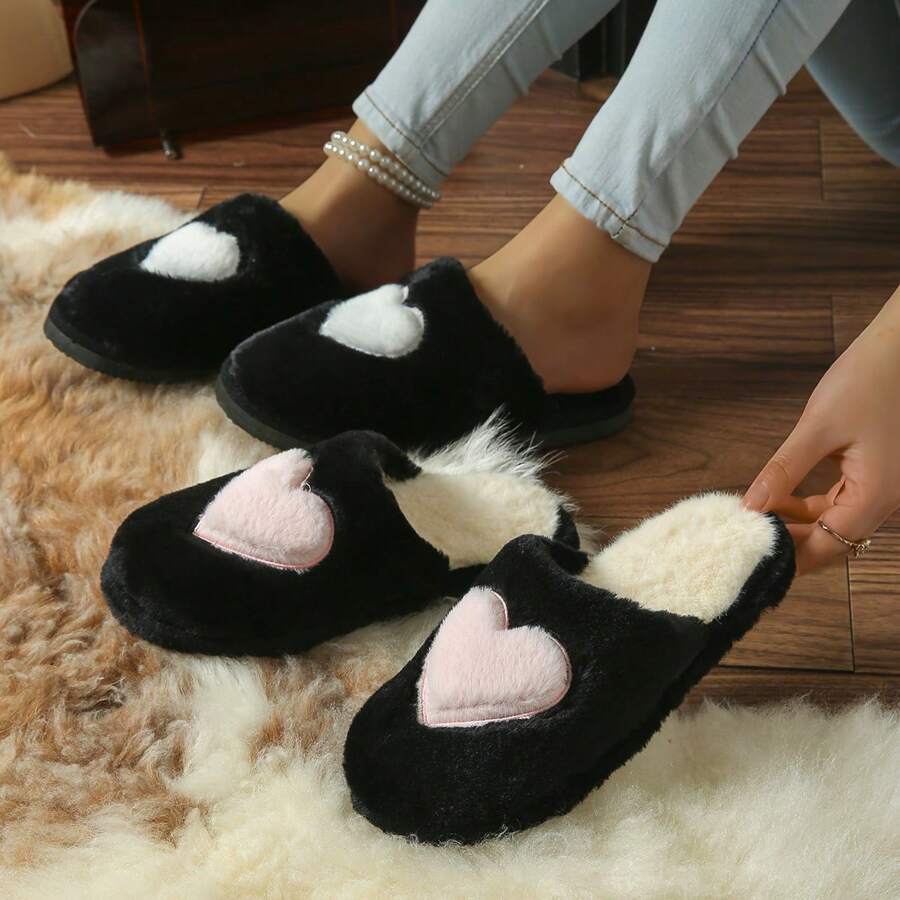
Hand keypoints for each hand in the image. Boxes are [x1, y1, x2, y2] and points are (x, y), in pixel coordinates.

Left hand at [743, 284, 899, 574]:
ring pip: (834, 521)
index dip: (790, 556)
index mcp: (876, 495)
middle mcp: (885, 499)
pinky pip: (840, 501)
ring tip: (754, 518)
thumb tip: (751, 506)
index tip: (751, 558)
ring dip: (796, 522)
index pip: (828, 546)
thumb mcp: (818, 427)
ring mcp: (881, 486)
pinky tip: (777, 496)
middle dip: (790, 542)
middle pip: (832, 540)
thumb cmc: (867, 380)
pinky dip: (808, 504)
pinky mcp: (874, 472)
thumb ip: (784, 471)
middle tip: (745, 540)